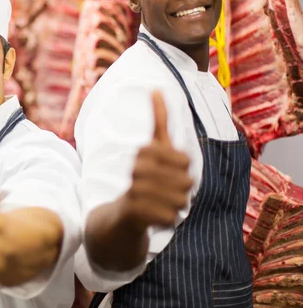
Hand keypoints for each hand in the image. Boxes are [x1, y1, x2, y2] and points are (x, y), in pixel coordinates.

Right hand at [123, 90, 192, 231]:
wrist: (121, 215)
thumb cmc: (144, 179)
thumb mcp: (154, 148)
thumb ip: (159, 119)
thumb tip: (157, 88)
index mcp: (144, 151)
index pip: (185, 160)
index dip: (183, 169)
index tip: (168, 170)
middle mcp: (137, 167)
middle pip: (186, 180)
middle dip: (181, 189)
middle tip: (164, 191)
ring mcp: (135, 189)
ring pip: (180, 199)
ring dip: (175, 205)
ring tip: (159, 204)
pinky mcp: (134, 211)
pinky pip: (170, 216)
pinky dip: (167, 219)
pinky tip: (154, 217)